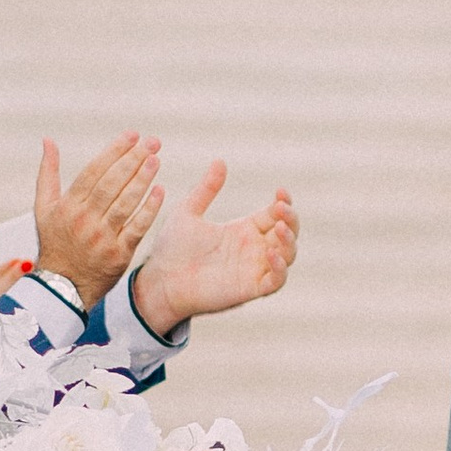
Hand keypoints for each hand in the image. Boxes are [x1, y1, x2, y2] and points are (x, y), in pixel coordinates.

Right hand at [34, 133, 159, 309]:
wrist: (62, 288)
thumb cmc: (55, 243)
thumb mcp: (43, 208)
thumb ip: (47, 173)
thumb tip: (48, 141)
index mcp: (68, 206)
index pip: (93, 172)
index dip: (113, 152)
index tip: (132, 135)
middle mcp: (85, 220)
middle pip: (111, 184)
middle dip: (133, 160)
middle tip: (151, 142)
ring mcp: (102, 237)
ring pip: (126, 203)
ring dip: (142, 180)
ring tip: (156, 160)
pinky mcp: (119, 254)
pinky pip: (137, 227)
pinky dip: (149, 209)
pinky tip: (160, 191)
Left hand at [131, 162, 298, 332]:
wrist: (160, 281)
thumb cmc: (172, 249)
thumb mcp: (188, 212)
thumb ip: (206, 189)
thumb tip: (220, 161)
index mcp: (243, 230)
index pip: (275, 215)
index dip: (283, 203)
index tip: (280, 192)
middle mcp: (253, 249)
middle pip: (288, 232)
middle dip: (291, 219)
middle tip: (282, 208)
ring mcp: (253, 269)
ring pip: (288, 255)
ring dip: (290, 241)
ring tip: (280, 227)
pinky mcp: (250, 289)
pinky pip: (276, 281)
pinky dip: (279, 268)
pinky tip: (269, 252)